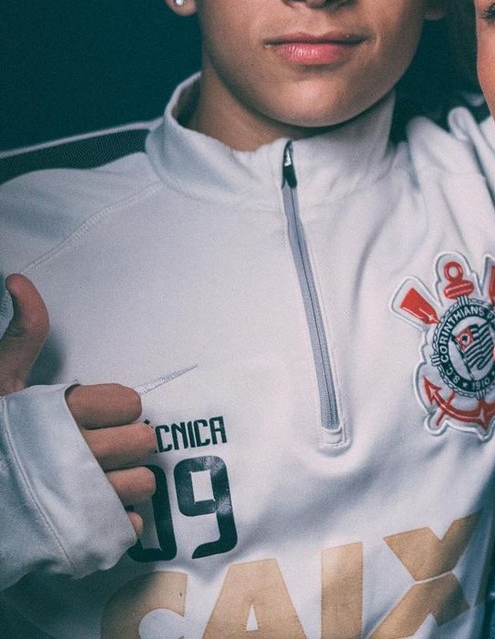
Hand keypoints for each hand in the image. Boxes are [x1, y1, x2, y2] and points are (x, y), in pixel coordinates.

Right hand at [2, 274, 155, 531]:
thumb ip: (23, 335)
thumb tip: (19, 281)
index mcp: (60, 414)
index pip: (130, 403)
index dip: (116, 409)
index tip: (90, 416)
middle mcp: (75, 457)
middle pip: (144, 441)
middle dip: (126, 444)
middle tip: (97, 449)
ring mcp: (79, 503)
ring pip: (144, 484)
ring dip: (126, 483)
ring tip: (95, 482)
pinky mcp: (81, 543)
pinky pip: (131, 528)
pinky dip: (118, 524)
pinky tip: (93, 515)